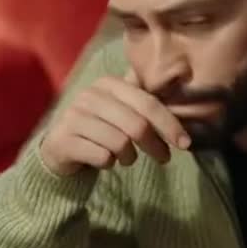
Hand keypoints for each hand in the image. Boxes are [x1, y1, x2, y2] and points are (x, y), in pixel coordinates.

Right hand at [40, 69, 191, 175]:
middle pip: (137, 125)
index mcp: (109, 84)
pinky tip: (104, 160)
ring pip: (120, 143)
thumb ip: (145, 103)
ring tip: (126, 158)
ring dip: (130, 157)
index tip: (185, 144)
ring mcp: (74, 117)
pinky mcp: (64, 140)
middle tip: (163, 158)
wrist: (60, 147)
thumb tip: (185, 93)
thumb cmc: (101, 128)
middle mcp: (90, 96)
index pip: (148, 103)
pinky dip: (109, 163)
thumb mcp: (122, 109)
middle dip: (155, 145)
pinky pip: (102, 157)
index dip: (170, 124)